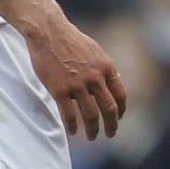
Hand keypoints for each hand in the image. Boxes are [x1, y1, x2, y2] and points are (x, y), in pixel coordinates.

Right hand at [24, 13, 126, 139]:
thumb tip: (113, 84)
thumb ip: (104, 70)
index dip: (121, 110)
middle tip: (110, 134)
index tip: (118, 118)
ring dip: (93, 129)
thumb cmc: (71, 41)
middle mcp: (95, 78)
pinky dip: (73, 126)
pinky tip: (74, 132)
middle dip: (111, 125)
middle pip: (109, 109)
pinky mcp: (59, 90)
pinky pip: (69, 114)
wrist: (49, 32)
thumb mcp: (96, 52)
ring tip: (92, 136)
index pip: (120, 95)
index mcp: (107, 68)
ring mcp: (77, 85)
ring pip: (90, 115)